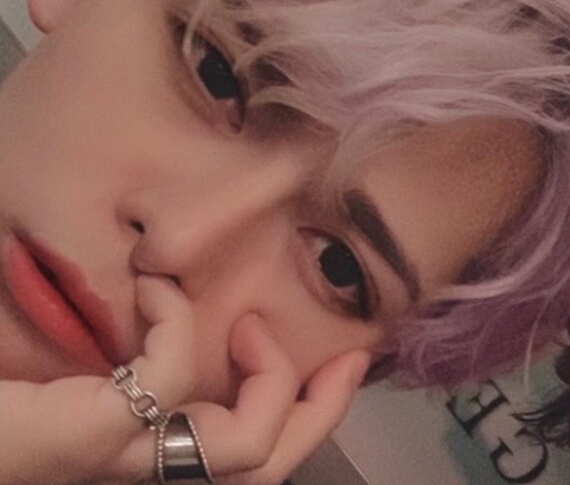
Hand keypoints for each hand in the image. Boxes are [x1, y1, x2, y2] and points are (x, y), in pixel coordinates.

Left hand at [119, 287, 370, 484]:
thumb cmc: (13, 388)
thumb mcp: (108, 362)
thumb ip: (158, 348)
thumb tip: (222, 306)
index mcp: (164, 454)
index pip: (259, 454)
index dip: (317, 412)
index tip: (349, 359)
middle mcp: (157, 470)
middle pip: (267, 462)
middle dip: (323, 405)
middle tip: (348, 354)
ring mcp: (129, 460)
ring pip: (247, 446)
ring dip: (272, 375)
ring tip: (248, 325)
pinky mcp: (94, 434)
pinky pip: (171, 380)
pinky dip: (178, 321)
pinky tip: (155, 289)